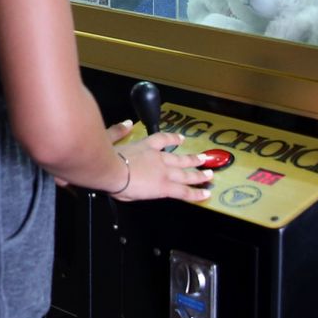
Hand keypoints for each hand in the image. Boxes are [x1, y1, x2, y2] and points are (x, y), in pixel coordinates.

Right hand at [89, 122, 212, 201]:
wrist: (111, 169)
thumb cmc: (108, 157)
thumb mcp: (110, 138)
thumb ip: (119, 131)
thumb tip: (127, 123)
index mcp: (145, 146)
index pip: (163, 139)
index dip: (174, 139)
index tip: (181, 139)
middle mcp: (158, 158)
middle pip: (180, 159)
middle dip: (193, 159)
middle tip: (204, 159)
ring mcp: (164, 172)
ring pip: (186, 174)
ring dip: (199, 175)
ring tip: (209, 175)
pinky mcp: (165, 187)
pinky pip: (184, 191)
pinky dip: (196, 193)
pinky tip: (205, 194)